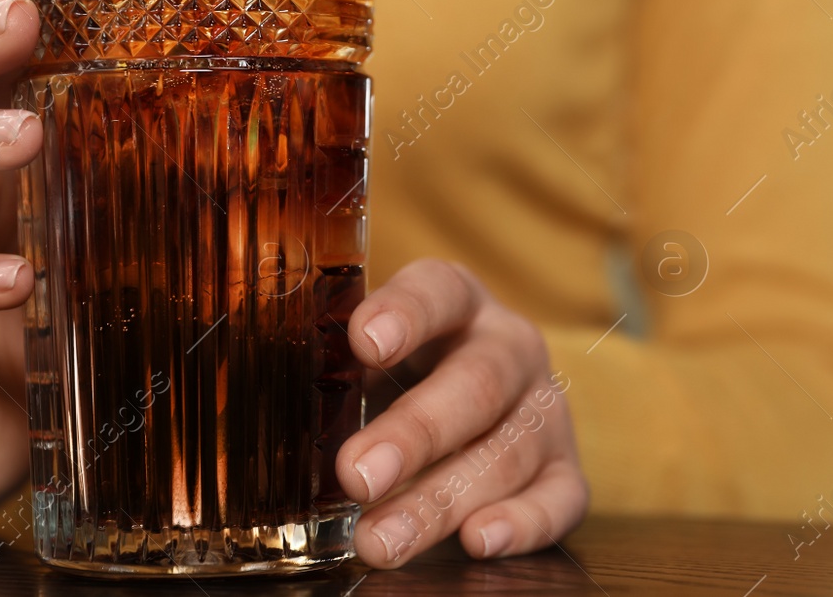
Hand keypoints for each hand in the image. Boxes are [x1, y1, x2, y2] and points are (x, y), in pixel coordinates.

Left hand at [336, 260, 588, 567]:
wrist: (471, 409)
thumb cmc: (399, 378)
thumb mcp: (365, 359)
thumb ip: (332, 369)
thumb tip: (265, 404)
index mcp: (457, 304)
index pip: (438, 292)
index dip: (405, 313)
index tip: (363, 341)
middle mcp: (511, 348)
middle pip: (477, 383)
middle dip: (415, 432)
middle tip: (356, 474)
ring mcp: (546, 410)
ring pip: (508, 451)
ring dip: (441, 501)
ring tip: (379, 540)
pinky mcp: (567, 470)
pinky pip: (559, 498)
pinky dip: (523, 523)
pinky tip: (477, 541)